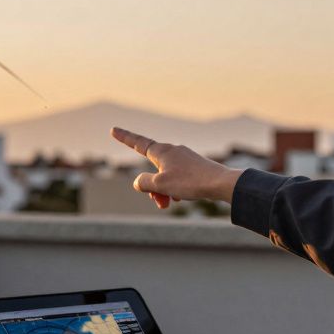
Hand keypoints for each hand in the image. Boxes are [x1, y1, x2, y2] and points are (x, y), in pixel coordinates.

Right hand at [110, 127, 243, 208]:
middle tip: (159, 203)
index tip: (113, 130)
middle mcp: (172, 151)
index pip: (137, 143)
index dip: (124, 138)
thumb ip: (143, 182)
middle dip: (151, 187)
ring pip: (164, 176)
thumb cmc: (189, 182)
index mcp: (161, 151)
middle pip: (152, 169)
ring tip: (171, 202)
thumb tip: (139, 181)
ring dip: (163, 191)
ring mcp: (184, 158)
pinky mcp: (194, 167)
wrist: (220, 183)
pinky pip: (177, 178)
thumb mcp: (160, 184)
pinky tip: (183, 197)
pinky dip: (174, 189)